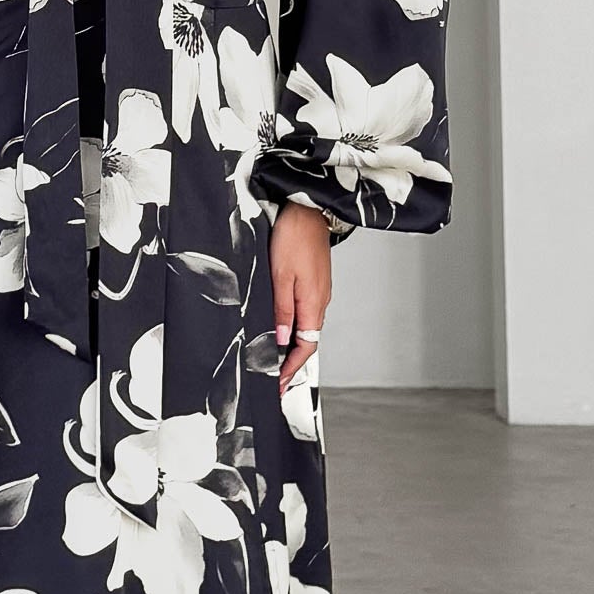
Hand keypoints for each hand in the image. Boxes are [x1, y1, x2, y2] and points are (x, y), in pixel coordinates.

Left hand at [269, 203, 331, 396]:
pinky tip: (280, 329)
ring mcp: (319, 292)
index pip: (306, 348)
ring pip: (306, 328)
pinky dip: (293, 328)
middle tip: (273, 378)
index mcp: (313, 304)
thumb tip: (282, 341)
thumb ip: (281, 311)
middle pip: (308, 341)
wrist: (307, 209)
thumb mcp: (280, 276)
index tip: (278, 384)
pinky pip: (305, 313)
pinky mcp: (314, 282)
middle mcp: (320, 301)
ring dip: (292, 346)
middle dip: (291, 363)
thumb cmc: (293, 237)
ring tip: (273, 359)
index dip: (291, 369)